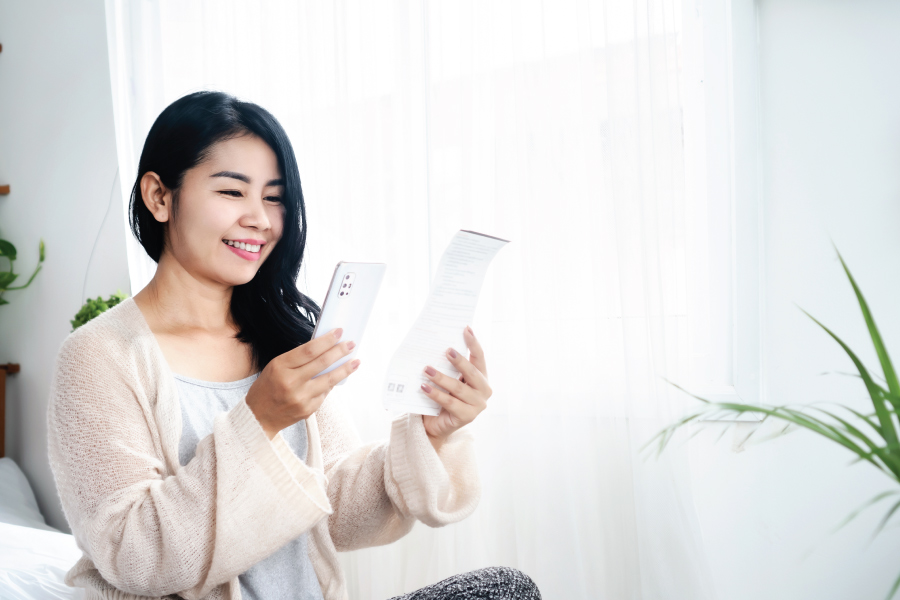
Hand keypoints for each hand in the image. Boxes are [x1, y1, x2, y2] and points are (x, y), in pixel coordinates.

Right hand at [245, 328, 359, 439]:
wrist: (258, 417)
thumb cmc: (267, 388)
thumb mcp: (275, 367)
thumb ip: (297, 359)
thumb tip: (324, 349)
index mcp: (280, 367)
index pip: (309, 350)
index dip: (326, 340)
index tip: (338, 332)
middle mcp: (291, 382)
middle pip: (322, 363)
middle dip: (340, 351)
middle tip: (351, 344)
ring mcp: (301, 398)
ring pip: (329, 380)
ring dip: (345, 369)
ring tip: (355, 361)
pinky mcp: (308, 410)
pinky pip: (324, 394)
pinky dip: (331, 384)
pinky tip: (337, 378)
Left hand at [420, 325, 491, 445]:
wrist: (436, 424)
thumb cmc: (442, 397)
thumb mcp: (448, 379)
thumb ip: (448, 368)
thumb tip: (437, 346)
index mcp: (481, 378)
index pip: (479, 357)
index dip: (473, 343)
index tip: (466, 328)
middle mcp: (484, 391)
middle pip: (472, 372)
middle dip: (459, 360)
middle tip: (447, 350)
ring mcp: (478, 405)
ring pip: (458, 388)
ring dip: (441, 377)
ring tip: (427, 369)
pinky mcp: (468, 417)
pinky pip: (450, 402)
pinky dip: (436, 394)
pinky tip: (424, 387)